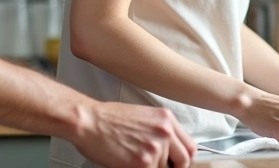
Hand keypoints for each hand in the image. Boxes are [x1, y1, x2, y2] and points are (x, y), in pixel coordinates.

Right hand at [72, 102, 195, 167]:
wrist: (89, 121)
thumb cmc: (107, 119)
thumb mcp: (142, 117)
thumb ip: (159, 131)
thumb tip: (168, 151)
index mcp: (166, 119)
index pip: (190, 147)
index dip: (183, 160)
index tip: (175, 164)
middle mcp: (165, 131)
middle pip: (184, 161)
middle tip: (156, 166)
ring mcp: (155, 147)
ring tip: (133, 160)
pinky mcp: (143, 162)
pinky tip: (127, 163)